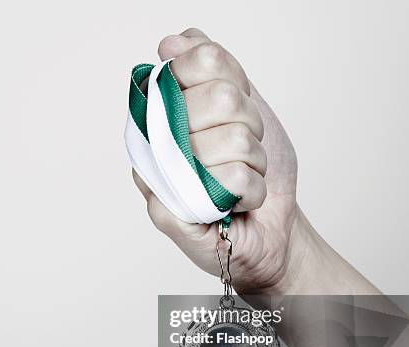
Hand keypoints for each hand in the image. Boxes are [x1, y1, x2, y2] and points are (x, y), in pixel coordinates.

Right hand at [133, 28, 300, 292]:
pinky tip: (236, 201)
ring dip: (252, 162)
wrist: (271, 226)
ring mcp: (155, 175)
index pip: (200, 59)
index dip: (235, 81)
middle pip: (219, 98)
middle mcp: (152, 138)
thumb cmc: (255, 169)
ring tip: (238, 175)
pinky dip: (250, 192)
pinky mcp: (167, 213)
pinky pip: (230, 181)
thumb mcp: (247, 107)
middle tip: (240, 148)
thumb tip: (171, 43)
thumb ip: (216, 69)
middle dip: (248, 125)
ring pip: (229, 141)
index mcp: (164, 107)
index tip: (236, 110)